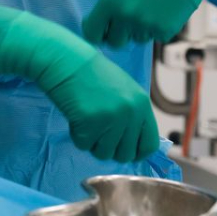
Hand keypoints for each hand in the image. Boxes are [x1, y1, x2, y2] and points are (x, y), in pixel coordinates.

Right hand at [41, 48, 160, 162]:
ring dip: (92, 142)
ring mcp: (111, 120)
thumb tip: (134, 144)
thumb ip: (132, 115)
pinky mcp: (89, 124)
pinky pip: (84, 145)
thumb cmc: (92, 74)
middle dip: (110, 148)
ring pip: (104, 153)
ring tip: (86, 121)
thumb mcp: (123, 91)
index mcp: (142, 105)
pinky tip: (76, 117)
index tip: (123, 150)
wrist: (68, 61)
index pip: (149, 144)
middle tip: (98, 133)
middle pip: (125, 154)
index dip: (136, 152)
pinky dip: (77, 135)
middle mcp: (130, 114)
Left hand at [83, 0, 216, 49]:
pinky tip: (166, 10)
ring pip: (137, 39)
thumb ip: (111, 5)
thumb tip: (99, 27)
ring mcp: (145, 25)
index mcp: (110, 1)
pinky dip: (160, 28)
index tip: (101, 32)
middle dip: (120, 36)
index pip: (91, 32)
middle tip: (130, 21)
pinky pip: (156, 37)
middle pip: (114, 43)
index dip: (96, 34)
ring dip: (141, 29)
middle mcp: (125, 16)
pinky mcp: (164, 31)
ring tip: (153, 6)